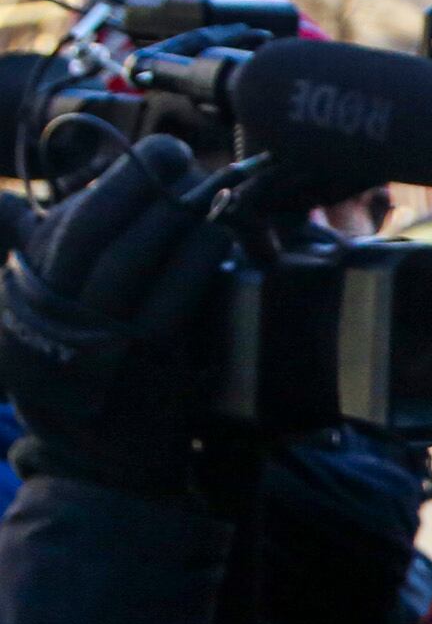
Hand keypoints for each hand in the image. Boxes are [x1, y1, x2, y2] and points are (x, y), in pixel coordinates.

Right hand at [0, 136, 228, 495]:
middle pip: (91, 233)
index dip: (109, 185)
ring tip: (206, 184)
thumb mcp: (41, 328)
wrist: (103, 471)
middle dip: (135, 182)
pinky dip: (194, 259)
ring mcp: (96, 343)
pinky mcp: (145, 367)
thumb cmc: (84, 389)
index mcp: (26, 302)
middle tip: (176, 152)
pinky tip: (219, 232)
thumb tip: (7, 204)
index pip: (62, 228)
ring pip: (128, 260)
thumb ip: (37, 265)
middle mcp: (52, 319)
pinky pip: (171, 300)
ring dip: (170, 213)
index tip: (150, 155)